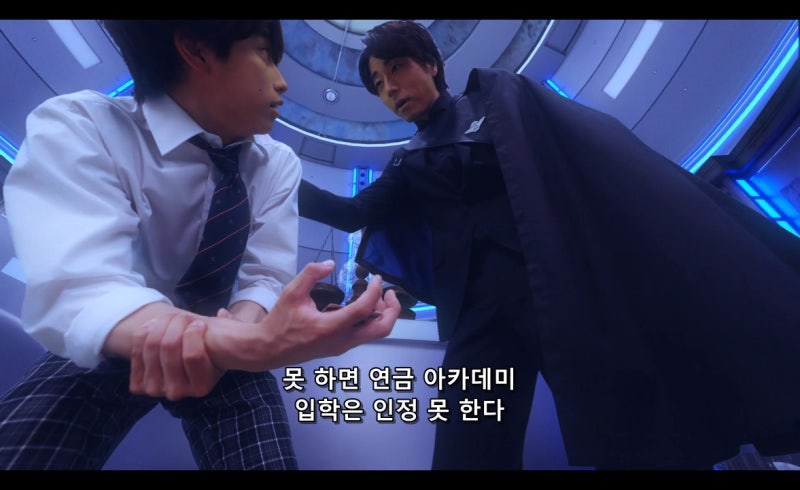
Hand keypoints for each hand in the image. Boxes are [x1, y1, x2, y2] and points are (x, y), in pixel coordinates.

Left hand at [129, 312, 223, 400]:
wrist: (185, 361)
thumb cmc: (209, 347)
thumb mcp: (224, 339)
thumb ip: (231, 325)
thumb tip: (223, 314)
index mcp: (201, 387)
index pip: (192, 355)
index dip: (195, 332)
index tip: (201, 323)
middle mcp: (178, 393)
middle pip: (169, 347)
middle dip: (177, 323)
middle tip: (184, 316)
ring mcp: (156, 390)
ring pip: (152, 345)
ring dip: (161, 324)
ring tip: (171, 318)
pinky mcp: (139, 386)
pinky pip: (137, 351)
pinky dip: (144, 333)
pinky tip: (155, 326)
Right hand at [206, 260, 400, 371]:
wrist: (268, 349)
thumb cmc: (279, 321)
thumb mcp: (292, 292)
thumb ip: (311, 274)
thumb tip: (330, 263)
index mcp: (330, 327)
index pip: (364, 310)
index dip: (375, 292)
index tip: (376, 278)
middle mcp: (342, 341)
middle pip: (382, 329)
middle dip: (392, 309)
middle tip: (388, 291)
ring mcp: (343, 346)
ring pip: (375, 333)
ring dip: (382, 314)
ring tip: (375, 295)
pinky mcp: (340, 347)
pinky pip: (364, 334)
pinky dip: (370, 319)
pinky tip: (359, 305)